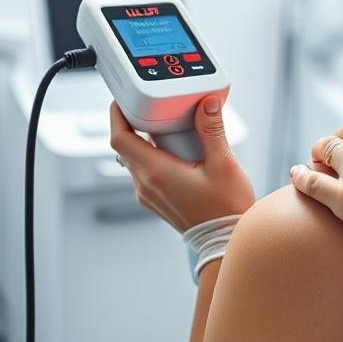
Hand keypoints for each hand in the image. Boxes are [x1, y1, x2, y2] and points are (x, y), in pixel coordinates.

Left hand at [109, 96, 254, 232]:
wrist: (226, 240)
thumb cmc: (226, 208)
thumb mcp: (224, 164)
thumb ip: (212, 130)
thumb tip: (207, 103)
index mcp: (157, 173)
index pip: (120, 139)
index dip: (117, 116)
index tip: (122, 101)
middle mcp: (146, 185)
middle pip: (126, 147)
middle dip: (135, 124)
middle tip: (155, 109)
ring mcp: (149, 195)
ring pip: (135, 160)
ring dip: (146, 142)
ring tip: (171, 129)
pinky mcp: (155, 200)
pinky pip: (144, 172)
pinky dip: (153, 157)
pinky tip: (177, 152)